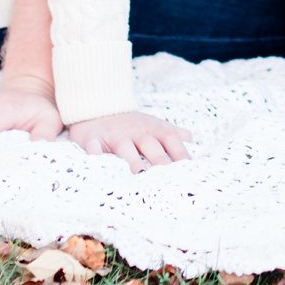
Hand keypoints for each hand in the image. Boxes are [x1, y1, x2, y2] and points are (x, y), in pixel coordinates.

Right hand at [67, 110, 192, 172]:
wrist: (96, 105)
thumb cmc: (129, 123)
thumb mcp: (153, 124)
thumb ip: (172, 134)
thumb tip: (192, 140)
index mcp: (152, 129)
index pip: (170, 139)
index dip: (180, 153)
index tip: (190, 169)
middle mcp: (135, 132)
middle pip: (150, 145)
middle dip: (160, 160)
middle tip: (168, 179)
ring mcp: (114, 135)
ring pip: (124, 147)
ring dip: (131, 160)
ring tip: (138, 174)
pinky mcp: (92, 138)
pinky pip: (93, 146)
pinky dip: (95, 154)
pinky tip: (98, 162)